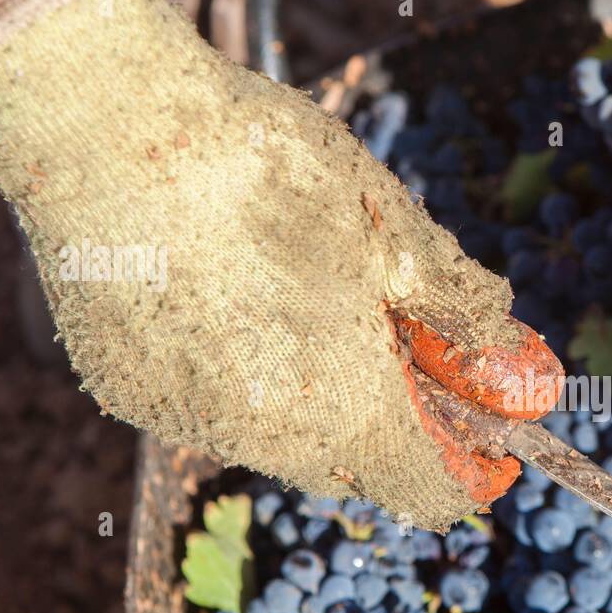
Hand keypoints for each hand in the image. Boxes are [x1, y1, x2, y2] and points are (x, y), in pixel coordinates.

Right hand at [0, 0, 561, 530]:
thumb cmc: (269, 169)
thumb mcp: (393, 229)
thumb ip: (458, 304)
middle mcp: (262, 440)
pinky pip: (209, 406)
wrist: (107, 124)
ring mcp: (184, 418)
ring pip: (279, 439)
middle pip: (355, 467)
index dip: (468, 474)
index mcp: (343, 412)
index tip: (489, 440)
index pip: (425, 489)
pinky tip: (233, 299)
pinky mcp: (123, 387)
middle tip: (410, 353)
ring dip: (318, 399)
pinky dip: (243, 375)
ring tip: (319, 307)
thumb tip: (504, 344)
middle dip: (395, 427)